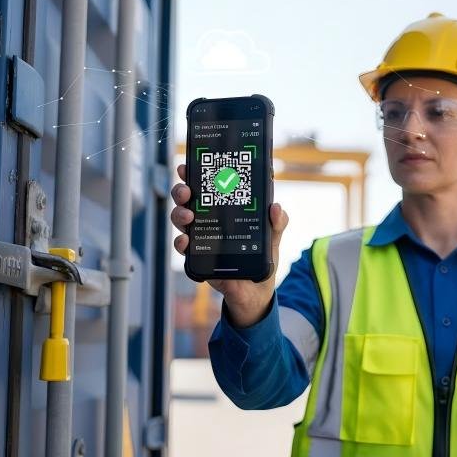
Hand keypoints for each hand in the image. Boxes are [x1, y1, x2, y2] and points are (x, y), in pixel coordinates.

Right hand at [170, 164, 289, 327]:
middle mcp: (209, 220)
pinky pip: (183, 248)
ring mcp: (201, 238)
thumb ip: (277, 222)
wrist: (256, 293)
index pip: (208, 185)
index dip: (197, 173)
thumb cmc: (262, 258)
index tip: (191, 163)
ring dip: (179, 214)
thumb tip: (276, 208)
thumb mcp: (273, 238)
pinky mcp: (198, 257)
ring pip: (181, 219)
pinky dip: (181, 243)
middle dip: (182, 190)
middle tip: (186, 190)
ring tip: (188, 216)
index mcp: (225, 209)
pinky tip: (185, 242)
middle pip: (188, 199)